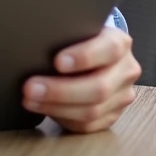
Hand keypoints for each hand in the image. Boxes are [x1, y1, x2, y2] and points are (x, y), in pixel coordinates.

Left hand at [21, 27, 140, 133]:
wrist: (95, 54)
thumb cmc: (79, 39)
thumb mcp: (77, 30)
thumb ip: (66, 36)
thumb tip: (34, 49)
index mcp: (120, 43)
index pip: (109, 49)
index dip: (84, 57)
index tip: (57, 62)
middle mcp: (126, 70)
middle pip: (99, 87)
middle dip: (61, 90)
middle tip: (30, 87)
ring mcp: (122, 96)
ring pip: (92, 111)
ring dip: (56, 107)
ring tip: (30, 100)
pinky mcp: (113, 116)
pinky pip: (87, 125)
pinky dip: (62, 117)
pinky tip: (43, 108)